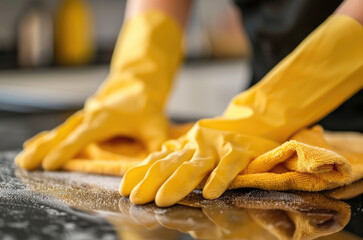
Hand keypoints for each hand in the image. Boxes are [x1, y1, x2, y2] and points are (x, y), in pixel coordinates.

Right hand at [15, 85, 167, 170]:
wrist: (137, 83)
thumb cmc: (146, 106)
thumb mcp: (155, 125)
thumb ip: (155, 145)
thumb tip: (156, 163)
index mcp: (103, 121)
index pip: (81, 138)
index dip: (65, 151)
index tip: (49, 164)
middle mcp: (88, 117)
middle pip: (62, 134)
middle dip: (42, 149)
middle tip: (23, 163)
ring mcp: (84, 117)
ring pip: (58, 132)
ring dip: (40, 145)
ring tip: (22, 159)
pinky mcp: (83, 118)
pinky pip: (62, 129)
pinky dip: (48, 137)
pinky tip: (32, 144)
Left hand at [119, 120, 278, 206]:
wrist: (253, 121)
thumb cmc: (219, 141)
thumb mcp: (193, 149)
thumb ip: (174, 162)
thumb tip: (150, 178)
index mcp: (183, 148)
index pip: (156, 161)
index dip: (139, 174)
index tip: (124, 189)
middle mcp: (195, 147)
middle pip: (169, 165)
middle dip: (150, 182)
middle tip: (137, 199)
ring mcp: (216, 148)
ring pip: (194, 167)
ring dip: (176, 184)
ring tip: (162, 200)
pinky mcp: (239, 150)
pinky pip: (229, 165)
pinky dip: (219, 178)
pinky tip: (210, 193)